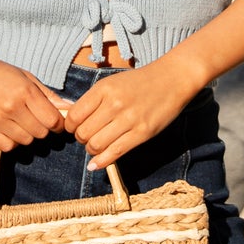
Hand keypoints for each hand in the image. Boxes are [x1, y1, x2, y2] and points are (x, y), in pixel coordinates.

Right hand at [0, 54, 69, 150]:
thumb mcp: (26, 78)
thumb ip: (48, 95)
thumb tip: (70, 108)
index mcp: (24, 91)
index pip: (52, 120)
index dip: (58, 124)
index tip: (54, 122)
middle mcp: (10, 106)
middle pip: (40, 134)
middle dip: (41, 129)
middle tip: (33, 119)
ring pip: (25, 141)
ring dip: (26, 135)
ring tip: (17, 121)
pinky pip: (7, 146)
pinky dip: (10, 141)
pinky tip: (6, 128)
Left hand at [66, 56, 199, 169]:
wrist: (172, 79)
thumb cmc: (140, 82)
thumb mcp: (112, 83)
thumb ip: (93, 100)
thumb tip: (72, 119)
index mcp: (103, 89)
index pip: (74, 116)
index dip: (70, 126)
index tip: (75, 128)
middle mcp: (114, 104)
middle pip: (83, 133)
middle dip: (81, 139)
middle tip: (87, 137)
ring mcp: (129, 119)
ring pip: (96, 145)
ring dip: (91, 150)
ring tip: (96, 146)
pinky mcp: (142, 133)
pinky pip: (115, 152)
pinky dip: (101, 162)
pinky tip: (95, 165)